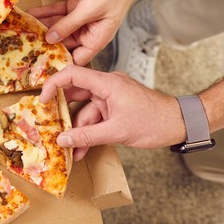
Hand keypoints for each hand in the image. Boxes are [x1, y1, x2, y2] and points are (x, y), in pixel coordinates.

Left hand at [27, 0, 147, 64]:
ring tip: (24, 29)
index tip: (42, 63)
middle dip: (46, 43)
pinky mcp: (77, 5)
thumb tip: (51, 38)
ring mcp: (82, 18)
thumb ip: (68, 25)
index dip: (61, 61)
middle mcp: (89, 31)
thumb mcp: (89, 10)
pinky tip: (31, 13)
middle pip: (64, 42)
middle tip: (26, 44)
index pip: (77, 58)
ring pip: (58, 26)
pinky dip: (46, 12)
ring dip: (42, 26)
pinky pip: (58, 12)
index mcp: (97, 38)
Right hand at [39, 66, 184, 159]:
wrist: (181, 123)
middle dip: (62, 112)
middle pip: (75, 93)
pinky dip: (89, 131)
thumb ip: (87, 136)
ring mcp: (112, 96)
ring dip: (77, 129)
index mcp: (108, 83)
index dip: (53, 84)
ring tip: (70, 149)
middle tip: (48, 124)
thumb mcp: (117, 131)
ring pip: (85, 109)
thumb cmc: (155, 121)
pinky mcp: (116, 106)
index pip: (73, 74)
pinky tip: (82, 148)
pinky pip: (96, 116)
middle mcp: (108, 86)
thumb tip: (63, 140)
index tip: (42, 100)